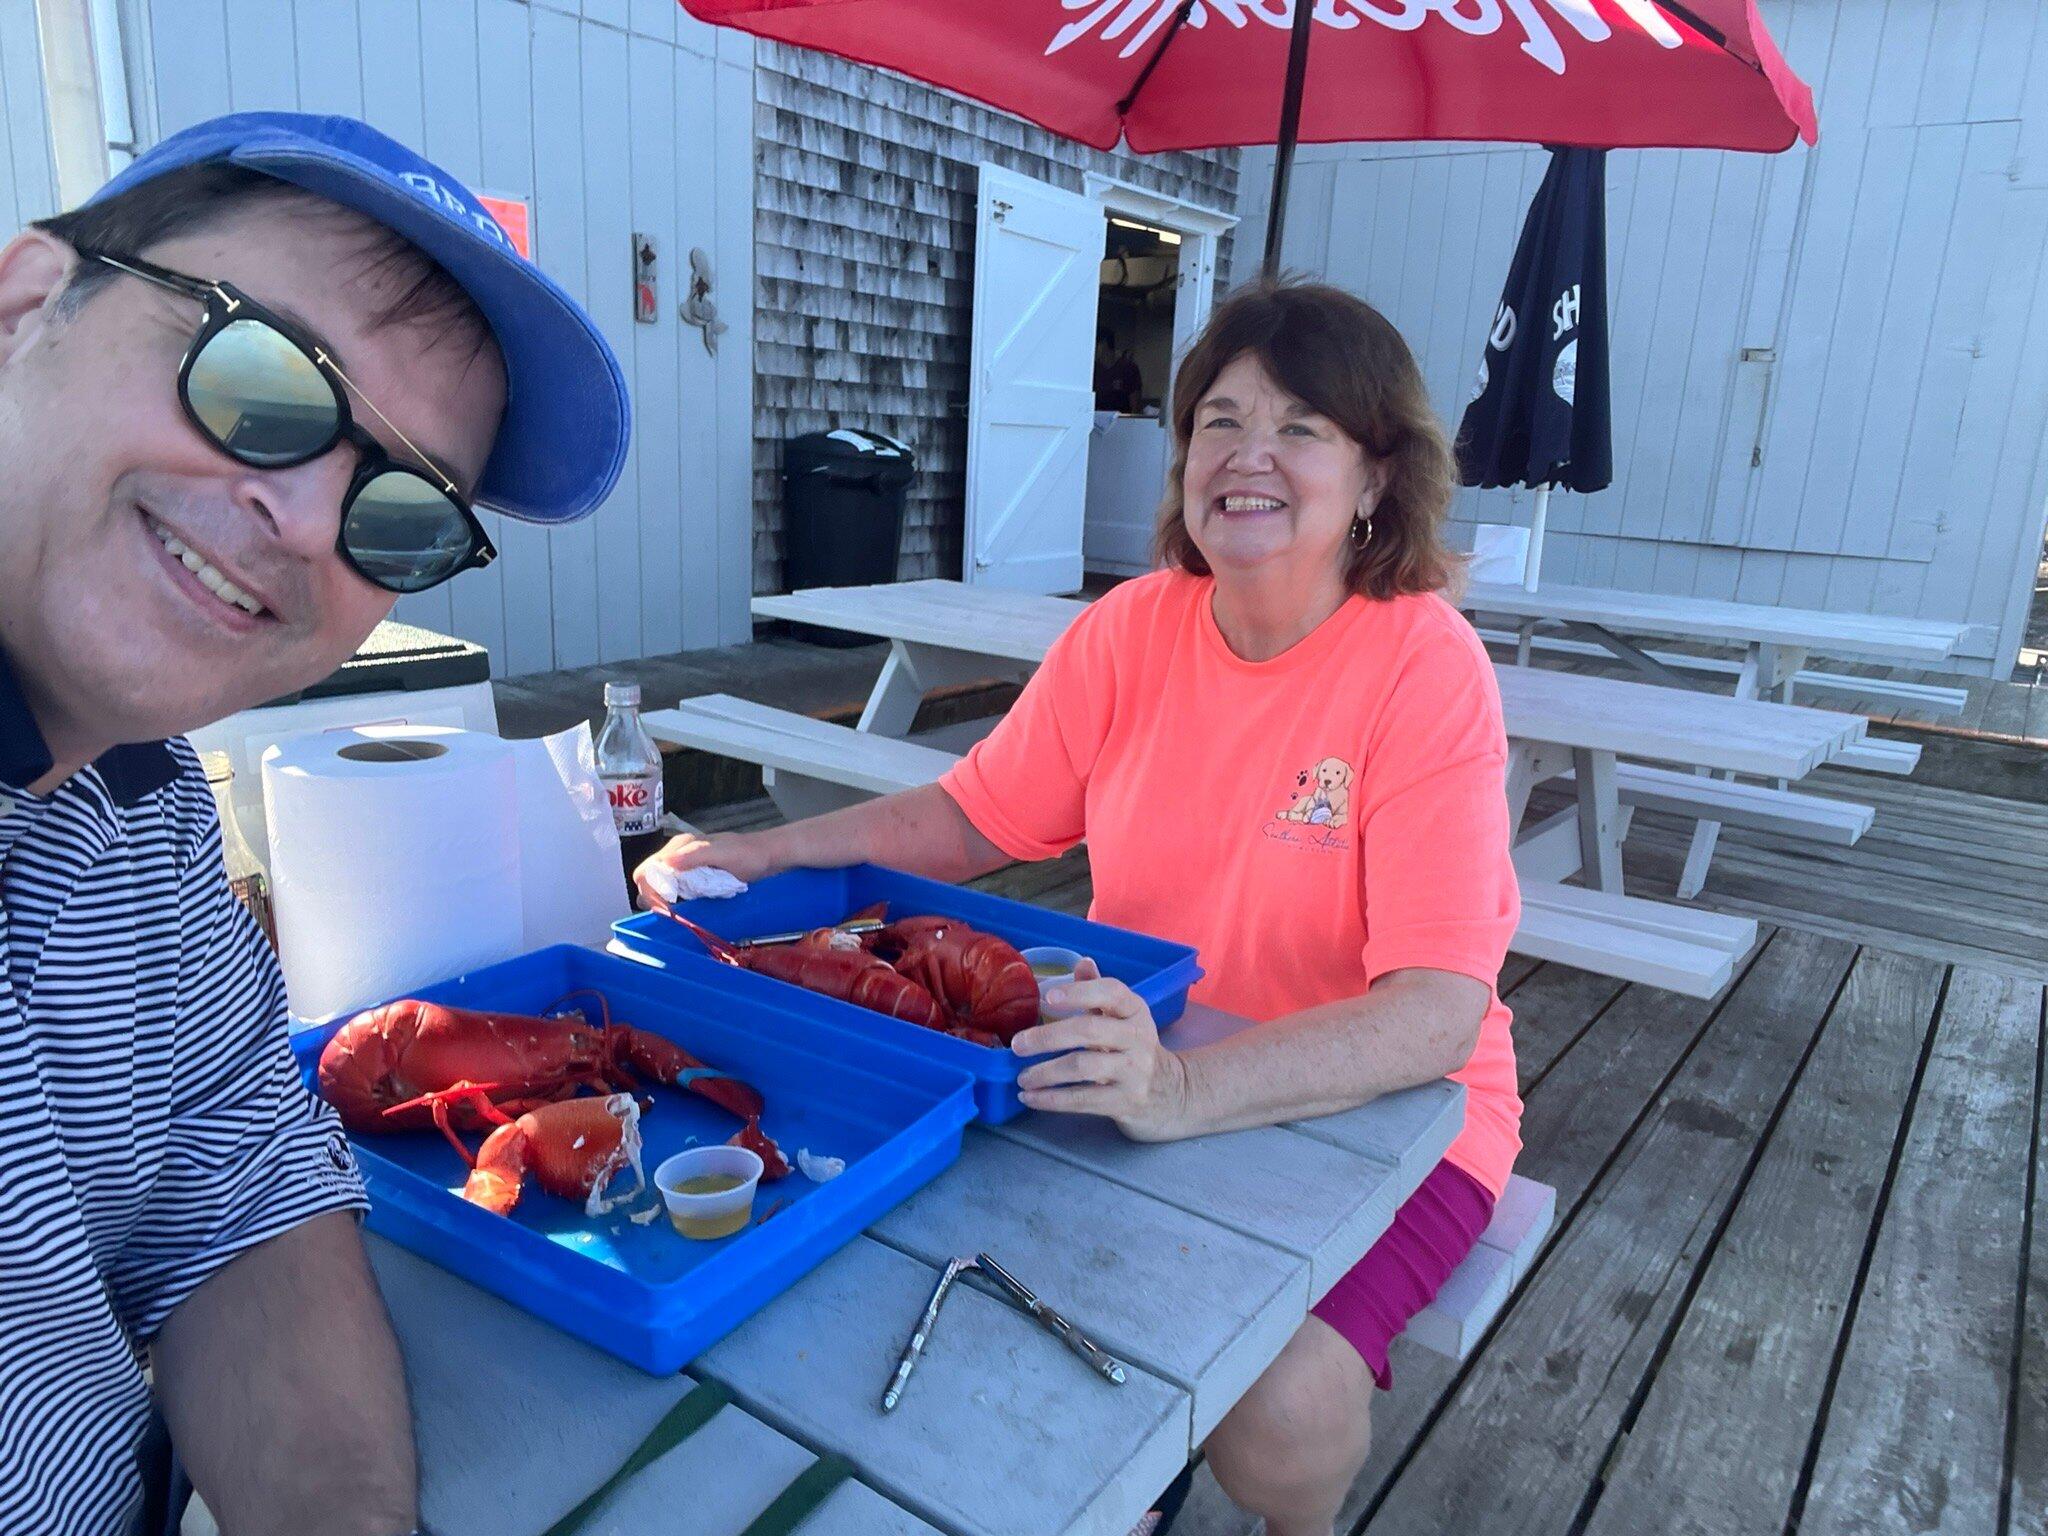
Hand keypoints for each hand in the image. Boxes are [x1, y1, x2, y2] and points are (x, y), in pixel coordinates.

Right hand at [632, 829, 780, 909]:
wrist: (768, 855)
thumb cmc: (748, 854)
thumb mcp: (723, 854)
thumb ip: (695, 856)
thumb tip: (667, 863)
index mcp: (680, 847)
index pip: (648, 869)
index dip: (649, 891)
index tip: (663, 908)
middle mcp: (677, 855)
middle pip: (649, 879)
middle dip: (652, 898)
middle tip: (669, 914)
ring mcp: (685, 866)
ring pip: (660, 886)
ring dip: (662, 901)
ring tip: (675, 913)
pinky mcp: (693, 877)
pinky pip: (675, 890)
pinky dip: (674, 901)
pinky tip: (683, 908)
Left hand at [1010, 960, 1189, 1140]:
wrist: (1171, 1093)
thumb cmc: (1135, 1048)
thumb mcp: (1124, 1017)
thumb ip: (1100, 992)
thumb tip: (1081, 962)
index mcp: (1135, 1011)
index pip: (1111, 992)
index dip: (1079, 992)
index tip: (1047, 997)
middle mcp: (1138, 1038)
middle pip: (1089, 1031)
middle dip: (1048, 1036)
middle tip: (1018, 1044)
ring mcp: (1134, 1072)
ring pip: (1083, 1068)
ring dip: (1046, 1073)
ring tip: (1021, 1077)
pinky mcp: (1126, 1102)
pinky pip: (1084, 1099)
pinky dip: (1053, 1099)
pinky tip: (1031, 1097)